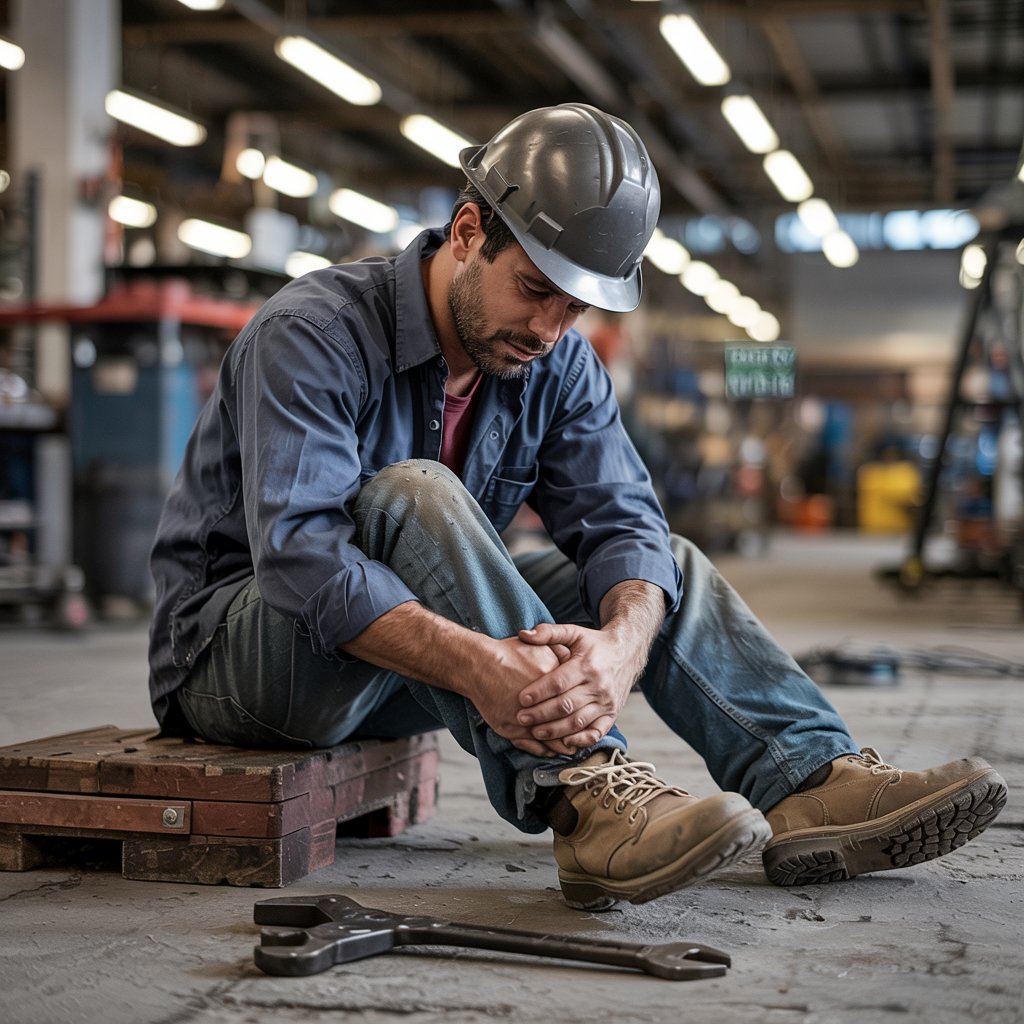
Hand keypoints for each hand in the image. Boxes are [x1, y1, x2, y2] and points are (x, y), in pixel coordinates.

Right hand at [464, 637, 577, 757]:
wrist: (480, 664)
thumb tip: (574, 660)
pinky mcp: (511, 730)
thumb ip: (560, 653)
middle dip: (576, 732)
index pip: (575, 702)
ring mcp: (526, 720)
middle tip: (584, 737)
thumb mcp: (540, 647)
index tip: (588, 713)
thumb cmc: (509, 653)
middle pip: (566, 724)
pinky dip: (543, 750)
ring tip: (570, 747)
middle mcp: (542, 705)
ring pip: (551, 740)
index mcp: (553, 684)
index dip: (584, 711)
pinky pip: (533, 746)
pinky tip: (550, 750)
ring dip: (562, 744)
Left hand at [514, 623, 643, 749]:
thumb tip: (523, 634)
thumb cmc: (594, 644)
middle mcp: (598, 686)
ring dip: (555, 730)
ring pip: (578, 722)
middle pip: (566, 705)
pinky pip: (596, 733)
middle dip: (541, 714)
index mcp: (587, 666)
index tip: (521, 699)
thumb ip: (548, 632)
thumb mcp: (574, 632)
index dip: (539, 692)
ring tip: (535, 732)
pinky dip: (580, 741)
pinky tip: (564, 744)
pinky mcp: (612, 714)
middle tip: (521, 718)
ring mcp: (607, 702)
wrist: (627, 652)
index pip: (559, 683)